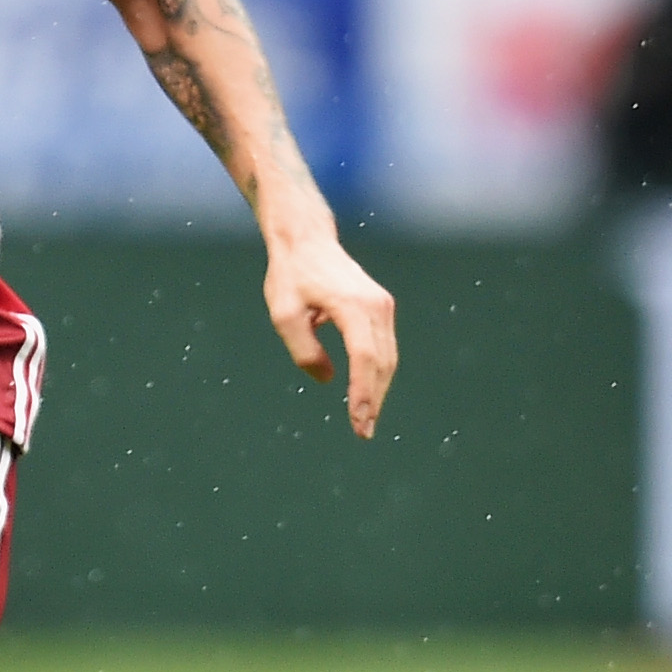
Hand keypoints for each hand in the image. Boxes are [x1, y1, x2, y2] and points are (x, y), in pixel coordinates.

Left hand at [263, 229, 397, 439]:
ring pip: (387, 358)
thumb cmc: (291, 276)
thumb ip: (304, 350)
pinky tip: (368, 394)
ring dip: (379, 390)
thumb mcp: (284, 315)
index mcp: (351, 305)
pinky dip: (378, 373)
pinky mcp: (381, 307)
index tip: (359, 421)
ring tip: (366, 420)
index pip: (364, 357)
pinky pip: (384, 347)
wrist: (306, 240)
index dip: (363, 392)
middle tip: (363, 431)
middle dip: (374, 400)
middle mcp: (375, 305)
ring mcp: (382, 305)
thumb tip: (329, 379)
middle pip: (381, 362)